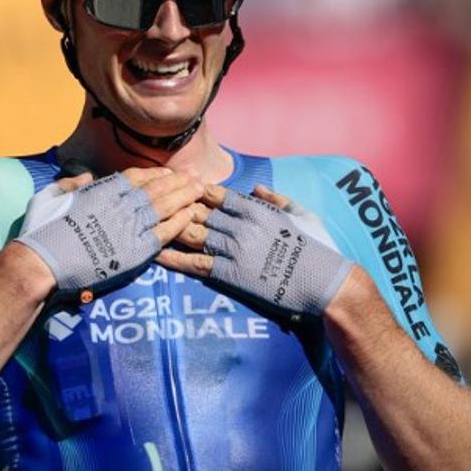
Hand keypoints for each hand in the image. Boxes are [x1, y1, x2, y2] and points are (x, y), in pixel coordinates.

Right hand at [14, 167, 202, 293]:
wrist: (42, 262)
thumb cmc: (41, 230)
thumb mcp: (51, 197)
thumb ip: (70, 184)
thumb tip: (84, 177)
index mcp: (101, 189)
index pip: (135, 177)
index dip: (155, 173)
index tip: (169, 172)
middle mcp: (119, 204)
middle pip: (157, 188)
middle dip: (178, 181)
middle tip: (196, 178)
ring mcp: (129, 226)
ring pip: (165, 207)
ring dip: (185, 197)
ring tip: (202, 191)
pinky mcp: (135, 250)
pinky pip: (164, 232)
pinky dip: (179, 222)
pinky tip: (191, 216)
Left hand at [158, 183, 353, 318]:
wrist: (326, 282)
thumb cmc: (318, 247)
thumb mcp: (301, 214)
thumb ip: (276, 198)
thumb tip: (256, 187)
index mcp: (256, 208)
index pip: (215, 194)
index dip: (193, 190)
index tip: (177, 188)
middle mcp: (241, 225)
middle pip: (197, 211)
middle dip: (174, 207)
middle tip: (152, 206)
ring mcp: (234, 249)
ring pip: (191, 234)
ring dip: (168, 228)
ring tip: (145, 225)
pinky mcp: (231, 275)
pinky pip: (194, 264)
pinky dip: (172, 258)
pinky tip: (153, 253)